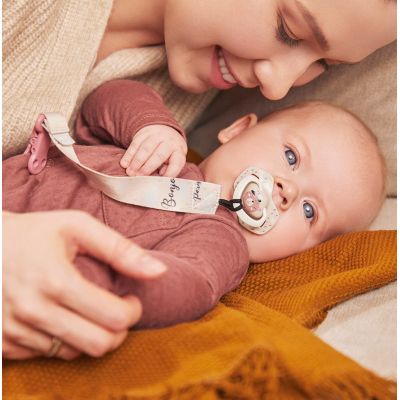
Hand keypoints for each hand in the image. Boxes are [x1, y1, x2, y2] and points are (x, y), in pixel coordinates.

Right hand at [2, 210, 166, 359]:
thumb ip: (120, 249)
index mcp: (56, 281)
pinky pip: (46, 355)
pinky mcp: (2, 342)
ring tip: (89, 311)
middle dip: (119, 330)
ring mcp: (14, 331)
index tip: (131, 299)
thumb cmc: (34, 232)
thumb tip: (160, 271)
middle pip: (98, 345)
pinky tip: (64, 318)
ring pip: (73, 353)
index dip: (133, 311)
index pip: (114, 318)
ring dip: (90, 335)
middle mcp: (33, 311)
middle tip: (118, 311)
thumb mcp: (77, 227)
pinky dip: (63, 340)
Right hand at [120, 125, 186, 177]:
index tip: (162, 182)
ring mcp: (156, 135)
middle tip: (138, 177)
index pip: (177, 163)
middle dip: (147, 168)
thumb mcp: (173, 159)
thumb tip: (159, 180)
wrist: (164, 129)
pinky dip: (128, 155)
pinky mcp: (144, 133)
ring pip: (145, 149)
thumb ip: (166, 169)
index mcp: (178, 150)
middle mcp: (169, 141)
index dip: (170, 173)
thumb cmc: (168, 151)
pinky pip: (135, 144)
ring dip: (136, 162)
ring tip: (130, 173)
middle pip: (158, 155)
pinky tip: (124, 163)